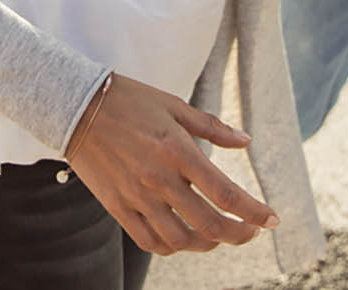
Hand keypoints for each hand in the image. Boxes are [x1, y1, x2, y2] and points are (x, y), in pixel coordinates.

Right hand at [64, 74, 279, 254]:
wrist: (76, 105)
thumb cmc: (128, 100)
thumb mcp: (173, 104)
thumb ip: (212, 127)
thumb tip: (245, 141)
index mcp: (177, 150)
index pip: (226, 193)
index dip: (254, 212)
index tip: (271, 220)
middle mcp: (159, 178)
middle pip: (210, 224)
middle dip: (239, 235)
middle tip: (251, 233)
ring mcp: (137, 196)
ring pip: (181, 240)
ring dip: (207, 244)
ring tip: (218, 235)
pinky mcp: (117, 207)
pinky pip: (150, 241)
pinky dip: (172, 247)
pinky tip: (183, 238)